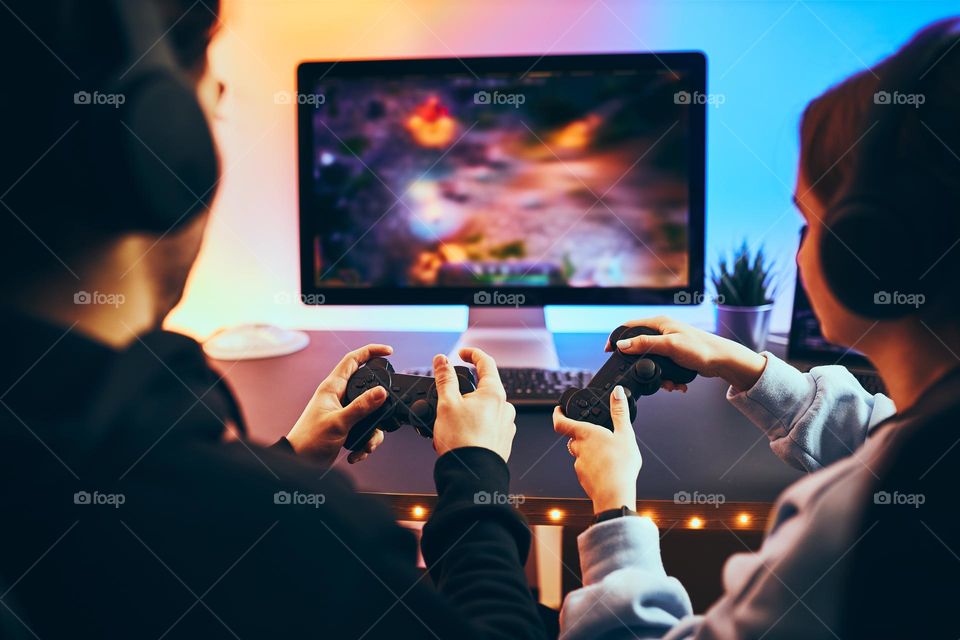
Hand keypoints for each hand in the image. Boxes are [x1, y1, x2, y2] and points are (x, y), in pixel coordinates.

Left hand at [285, 344, 392, 466]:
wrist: (300, 463)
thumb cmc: (309, 440)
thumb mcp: (338, 422)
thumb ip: (361, 407)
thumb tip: (381, 392)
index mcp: (332, 387)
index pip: (353, 360)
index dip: (371, 352)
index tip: (389, 352)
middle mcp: (339, 397)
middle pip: (368, 389)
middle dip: (379, 404)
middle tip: (385, 413)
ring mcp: (343, 412)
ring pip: (370, 413)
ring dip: (373, 432)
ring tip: (366, 444)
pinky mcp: (346, 427)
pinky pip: (365, 430)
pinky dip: (365, 442)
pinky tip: (357, 452)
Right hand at [431, 348, 516, 462]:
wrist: (472, 476)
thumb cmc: (461, 442)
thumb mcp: (446, 404)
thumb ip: (445, 378)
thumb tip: (442, 360)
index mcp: (494, 393)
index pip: (486, 363)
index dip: (472, 353)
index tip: (462, 353)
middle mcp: (505, 407)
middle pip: (484, 389)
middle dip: (465, 392)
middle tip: (448, 402)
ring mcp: (506, 425)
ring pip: (485, 410)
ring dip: (468, 412)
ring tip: (450, 426)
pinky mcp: (503, 441)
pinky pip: (488, 427)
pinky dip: (474, 427)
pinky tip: (460, 437)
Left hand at [554, 385, 640, 512]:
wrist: (614, 495)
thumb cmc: (619, 465)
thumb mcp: (625, 434)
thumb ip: (619, 412)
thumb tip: (617, 391)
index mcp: (585, 434)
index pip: (561, 422)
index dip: (558, 414)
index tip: (559, 409)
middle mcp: (578, 448)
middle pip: (573, 438)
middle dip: (581, 434)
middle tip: (596, 432)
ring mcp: (579, 465)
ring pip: (580, 453)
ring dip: (589, 451)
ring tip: (607, 453)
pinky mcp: (584, 478)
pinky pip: (586, 468)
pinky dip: (594, 466)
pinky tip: (607, 469)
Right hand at [608, 316, 766, 391]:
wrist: (722, 360)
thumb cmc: (701, 348)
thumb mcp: (669, 345)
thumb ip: (644, 344)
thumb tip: (622, 345)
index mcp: (659, 323)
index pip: (629, 326)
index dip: (617, 338)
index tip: (609, 351)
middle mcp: (663, 331)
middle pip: (639, 346)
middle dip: (641, 364)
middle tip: (644, 376)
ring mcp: (669, 344)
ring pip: (651, 361)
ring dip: (657, 376)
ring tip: (668, 383)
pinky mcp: (675, 356)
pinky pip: (663, 368)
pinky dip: (667, 378)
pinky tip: (676, 384)